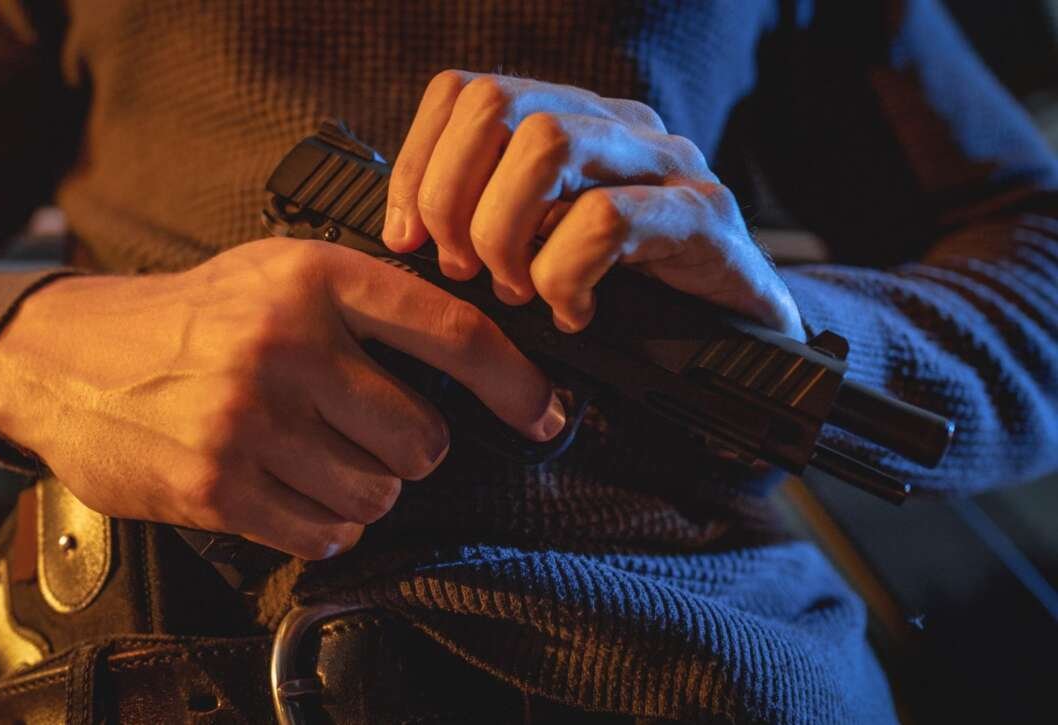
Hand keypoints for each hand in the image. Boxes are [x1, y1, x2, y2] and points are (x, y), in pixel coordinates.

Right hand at [0, 238, 561, 558]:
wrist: (68, 358)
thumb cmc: (191, 317)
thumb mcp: (275, 270)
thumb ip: (364, 299)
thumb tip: (471, 360)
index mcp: (313, 279)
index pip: (449, 332)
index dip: (514, 381)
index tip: (546, 414)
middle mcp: (285, 345)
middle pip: (422, 436)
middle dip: (412, 448)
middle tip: (373, 433)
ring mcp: (248, 420)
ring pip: (377, 493)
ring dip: (366, 489)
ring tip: (318, 457)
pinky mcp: (217, 486)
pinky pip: (323, 533)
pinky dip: (325, 525)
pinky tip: (293, 492)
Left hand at [384, 71, 802, 338]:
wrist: (742, 347)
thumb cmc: (629, 304)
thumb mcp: (539, 257)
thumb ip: (483, 230)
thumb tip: (404, 235)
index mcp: (567, 126)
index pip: (465, 93)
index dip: (417, 162)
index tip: (405, 238)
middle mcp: (614, 128)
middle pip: (496, 101)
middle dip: (451, 195)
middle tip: (462, 268)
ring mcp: (663, 166)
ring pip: (549, 142)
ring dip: (505, 229)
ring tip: (516, 290)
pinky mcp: (703, 218)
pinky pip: (609, 217)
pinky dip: (568, 274)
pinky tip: (574, 313)